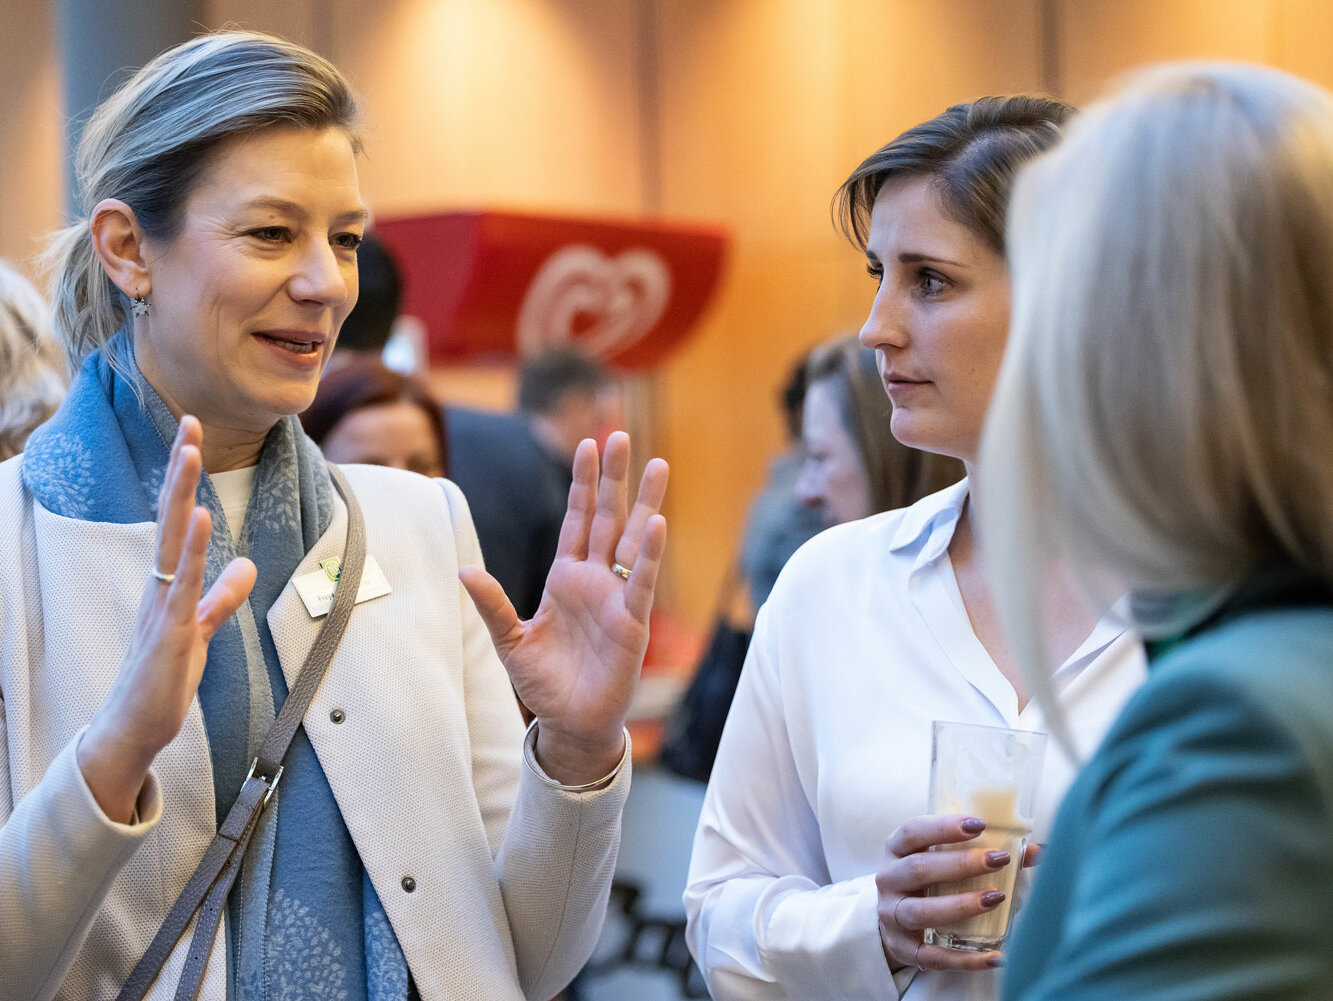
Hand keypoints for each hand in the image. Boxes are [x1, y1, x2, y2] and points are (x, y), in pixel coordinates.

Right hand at [77, 417, 255, 822]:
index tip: (191, 438)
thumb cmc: (164, 678)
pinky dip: (191, 549)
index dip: (184, 480)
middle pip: (171, 516)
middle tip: (188, 422)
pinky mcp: (170, 629)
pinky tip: (199, 518)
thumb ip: (223, 598)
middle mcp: (160, 584)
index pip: (178, 520)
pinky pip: (181, 582)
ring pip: (172, 539)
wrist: (138, 725)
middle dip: (180, 469)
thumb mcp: (202, 629)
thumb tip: (246, 567)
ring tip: (189, 452)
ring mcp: (162, 604)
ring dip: (181, 494)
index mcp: (169, 582)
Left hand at [460, 431, 667, 784]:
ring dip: (645, 502)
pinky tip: (657, 523)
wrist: (571, 723)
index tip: (587, 445)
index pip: (577, 520)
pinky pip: (642, 580)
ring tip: (658, 464)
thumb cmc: (545, 683)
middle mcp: (596, 579)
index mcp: (566, 577)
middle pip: (608, 517)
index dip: (582, 483)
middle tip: (622, 434)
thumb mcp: (511, 641)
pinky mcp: (632, 621)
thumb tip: (463, 570)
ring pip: (634, 539)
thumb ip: (491, 604)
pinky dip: (650, 553)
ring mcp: (617, 596)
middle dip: (614, 477)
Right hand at [875, 814, 1032, 973]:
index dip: (943, 827)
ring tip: (995, 899)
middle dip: (960, 864)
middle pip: (918, 869)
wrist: (895, 919)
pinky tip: (996, 956)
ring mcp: (892, 915)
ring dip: (960, 905)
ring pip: (920, 912)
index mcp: (896, 850)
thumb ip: (983, 850)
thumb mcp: (942, 858)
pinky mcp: (903, 948)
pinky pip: (932, 956)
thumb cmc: (927, 879)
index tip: (979, 824)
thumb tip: (1038, 851)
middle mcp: (889, 880)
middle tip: (997, 860)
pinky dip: (965, 959)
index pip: (913, 832)